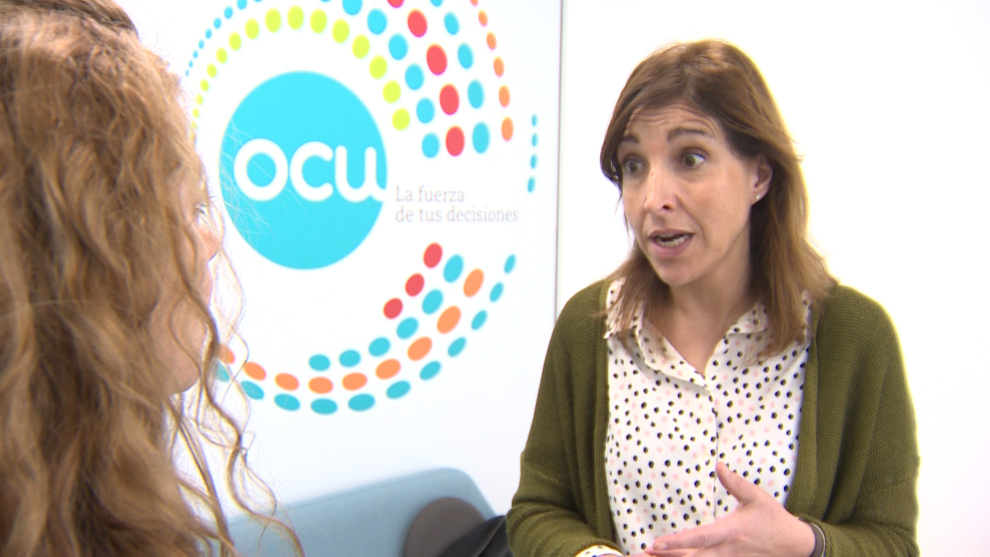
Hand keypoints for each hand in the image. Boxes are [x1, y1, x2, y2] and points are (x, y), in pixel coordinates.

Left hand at [646, 462, 815, 556]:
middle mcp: (726, 551)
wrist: (795, 546)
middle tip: (641, 554)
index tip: (656, 543)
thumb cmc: (774, 519)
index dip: (677, 542)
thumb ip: (735, 483)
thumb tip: (718, 465)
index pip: (699, 538)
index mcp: (731, 532)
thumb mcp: (756, 497)